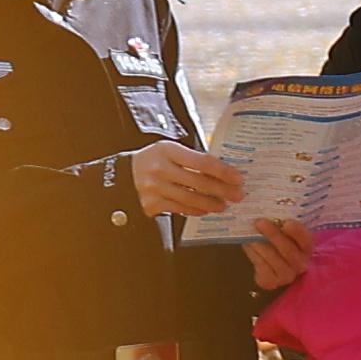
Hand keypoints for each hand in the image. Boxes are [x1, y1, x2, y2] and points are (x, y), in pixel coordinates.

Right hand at [127, 141, 247, 219]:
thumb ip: (192, 158)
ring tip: (224, 205)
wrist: (123, 175)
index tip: (237, 178)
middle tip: (237, 194)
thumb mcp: (169, 151)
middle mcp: (160, 168)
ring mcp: (154, 188)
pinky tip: (205, 209)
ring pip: (190, 198)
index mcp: (167, 150)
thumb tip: (223, 170)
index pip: (202, 161)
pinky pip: (179, 208)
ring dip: (211, 203)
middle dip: (222, 190)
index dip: (223, 171)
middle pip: (198, 182)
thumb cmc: (153, 160)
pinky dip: (195, 209)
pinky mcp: (151, 203)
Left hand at [229, 217, 315, 294]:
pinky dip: (253, 255)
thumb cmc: (279, 240)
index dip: (298, 232)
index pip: (306, 240)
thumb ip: (281, 222)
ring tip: (249, 234)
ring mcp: (287, 275)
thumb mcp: (284, 230)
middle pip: (288, 251)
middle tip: (259, 222)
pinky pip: (262, 268)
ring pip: (273, 260)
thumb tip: (267, 208)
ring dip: (260, 245)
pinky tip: (248, 245)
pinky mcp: (272, 282)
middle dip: (273, 235)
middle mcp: (301, 264)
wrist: (273, 261)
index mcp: (307, 247)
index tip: (286, 223)